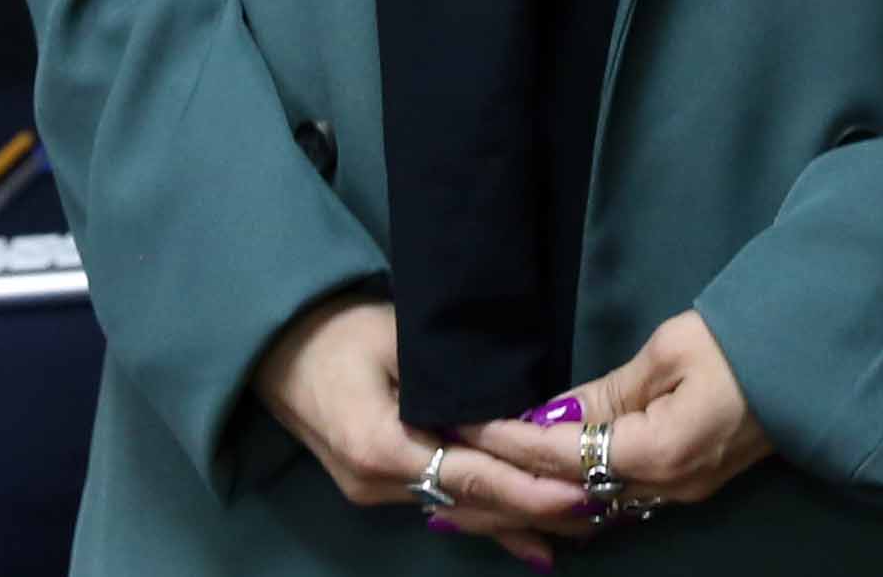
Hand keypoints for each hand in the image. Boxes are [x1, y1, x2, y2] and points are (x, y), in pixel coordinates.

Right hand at [250, 292, 596, 565]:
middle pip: (472, 503)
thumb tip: (509, 405)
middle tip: (602, 511)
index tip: (577, 490)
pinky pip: (445, 502)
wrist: (280, 349)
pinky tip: (531, 548)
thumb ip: (453, 381)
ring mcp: (378, 492)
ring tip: (582, 524)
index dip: (527, 486)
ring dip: (518, 515)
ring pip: (462, 508)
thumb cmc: (342, 333)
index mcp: (382, 448)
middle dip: (536, 509)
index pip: (470, 475)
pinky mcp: (382, 485)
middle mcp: (380, 485)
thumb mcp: (401, 341)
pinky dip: (489, 518)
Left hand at [467, 312, 773, 525]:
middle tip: (438, 498)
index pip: (564, 453)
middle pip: (567, 501)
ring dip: (531, 507)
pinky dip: (569, 503)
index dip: (511, 442)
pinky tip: (539, 501)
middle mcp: (665, 488)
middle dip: (502, 498)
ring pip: (588, 512)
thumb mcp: (671, 350)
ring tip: (472, 507)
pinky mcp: (689, 487)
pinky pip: (614, 505)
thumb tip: (547, 420)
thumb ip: (606, 393)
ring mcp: (680, 494)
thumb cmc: (747, 336)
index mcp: (660, 452)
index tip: (464, 431)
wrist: (817, 353)